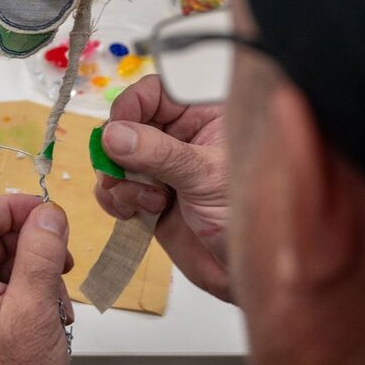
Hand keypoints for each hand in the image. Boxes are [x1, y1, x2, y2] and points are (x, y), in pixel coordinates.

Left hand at [0, 195, 73, 364]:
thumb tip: (47, 214)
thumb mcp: (34, 311)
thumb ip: (40, 255)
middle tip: (63, 263)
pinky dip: (29, 293)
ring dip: (35, 273)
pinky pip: (1, 288)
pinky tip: (49, 315)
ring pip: (0, 263)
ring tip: (57, 303)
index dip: (13, 208)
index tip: (48, 214)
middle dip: (31, 247)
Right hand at [94, 74, 231, 301]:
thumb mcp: (206, 178)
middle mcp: (181, 136)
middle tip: (121, 172)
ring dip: (118, 179)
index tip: (118, 130)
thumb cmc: (251, 218)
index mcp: (206, 115)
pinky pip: (113, 187)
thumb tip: (114, 135)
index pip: (156, 91)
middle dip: (118, 148)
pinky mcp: (147, 195)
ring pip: (115, 156)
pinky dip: (114, 199)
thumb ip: (159, 154)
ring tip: (147, 202)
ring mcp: (162, 166)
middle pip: (127, 122)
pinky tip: (137, 213)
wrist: (246, 273)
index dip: (131, 105)